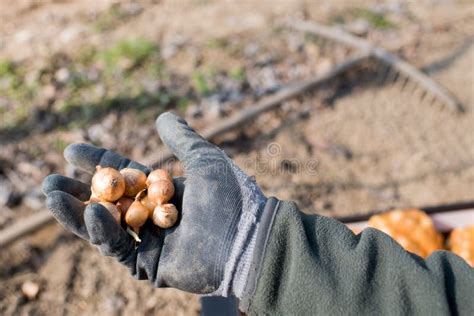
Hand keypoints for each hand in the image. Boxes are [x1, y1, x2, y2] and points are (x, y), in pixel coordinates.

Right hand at [42, 112, 266, 295]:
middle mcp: (153, 215)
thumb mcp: (205, 159)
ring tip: (50, 195)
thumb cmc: (232, 197)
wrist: (249, 237)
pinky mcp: (148, 264)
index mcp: (164, 190)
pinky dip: (102, 232)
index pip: (124, 174)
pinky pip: (119, 247)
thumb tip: (163, 115)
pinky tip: (90, 213)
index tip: (72, 150)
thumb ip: (182, 139)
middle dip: (79, 191)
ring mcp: (149, 241)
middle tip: (49, 180)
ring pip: (105, 227)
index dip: (98, 162)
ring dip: (76, 212)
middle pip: (108, 202)